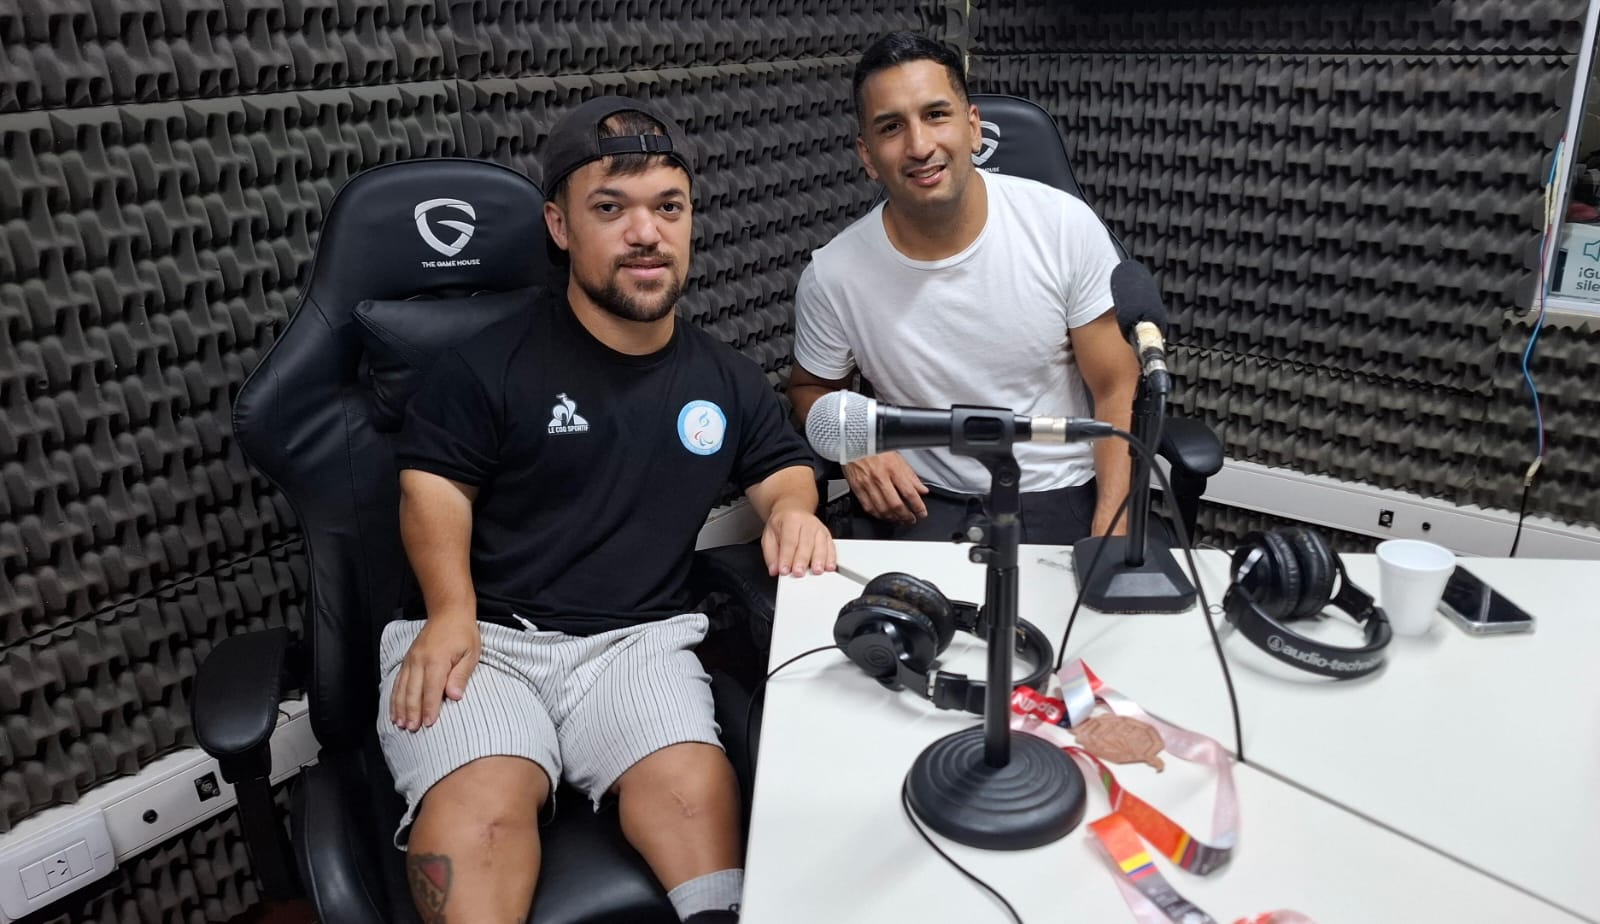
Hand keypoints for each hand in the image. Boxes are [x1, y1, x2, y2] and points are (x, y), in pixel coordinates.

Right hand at [390, 613, 479, 731]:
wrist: (448, 612)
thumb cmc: (463, 633)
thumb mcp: (471, 653)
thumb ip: (461, 675)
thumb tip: (454, 696)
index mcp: (437, 660)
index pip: (431, 690)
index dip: (429, 708)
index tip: (428, 724)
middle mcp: (420, 660)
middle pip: (413, 691)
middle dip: (412, 712)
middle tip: (412, 729)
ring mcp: (411, 660)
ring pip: (402, 688)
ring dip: (400, 707)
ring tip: (400, 724)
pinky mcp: (408, 659)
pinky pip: (398, 681)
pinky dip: (395, 696)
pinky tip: (395, 709)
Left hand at [761, 508, 837, 577]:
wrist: (792, 512)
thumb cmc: (781, 525)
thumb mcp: (769, 536)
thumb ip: (771, 554)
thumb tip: (774, 569)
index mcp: (790, 520)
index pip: (789, 540)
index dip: (786, 557)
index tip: (784, 570)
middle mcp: (807, 522)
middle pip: (806, 543)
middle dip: (802, 560)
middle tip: (798, 573)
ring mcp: (819, 528)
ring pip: (820, 545)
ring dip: (819, 560)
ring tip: (816, 571)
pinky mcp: (827, 535)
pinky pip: (831, 547)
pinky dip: (830, 558)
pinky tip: (828, 567)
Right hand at [844, 451, 928, 524]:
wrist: (852, 441)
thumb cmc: (874, 447)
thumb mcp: (897, 457)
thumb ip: (910, 475)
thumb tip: (922, 489)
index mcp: (892, 468)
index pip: (909, 493)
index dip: (918, 506)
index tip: (922, 513)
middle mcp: (880, 477)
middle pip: (896, 505)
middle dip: (906, 516)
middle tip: (911, 519)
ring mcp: (867, 484)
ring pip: (882, 509)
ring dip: (893, 518)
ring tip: (899, 519)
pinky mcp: (857, 488)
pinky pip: (868, 507)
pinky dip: (877, 515)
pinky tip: (884, 515)